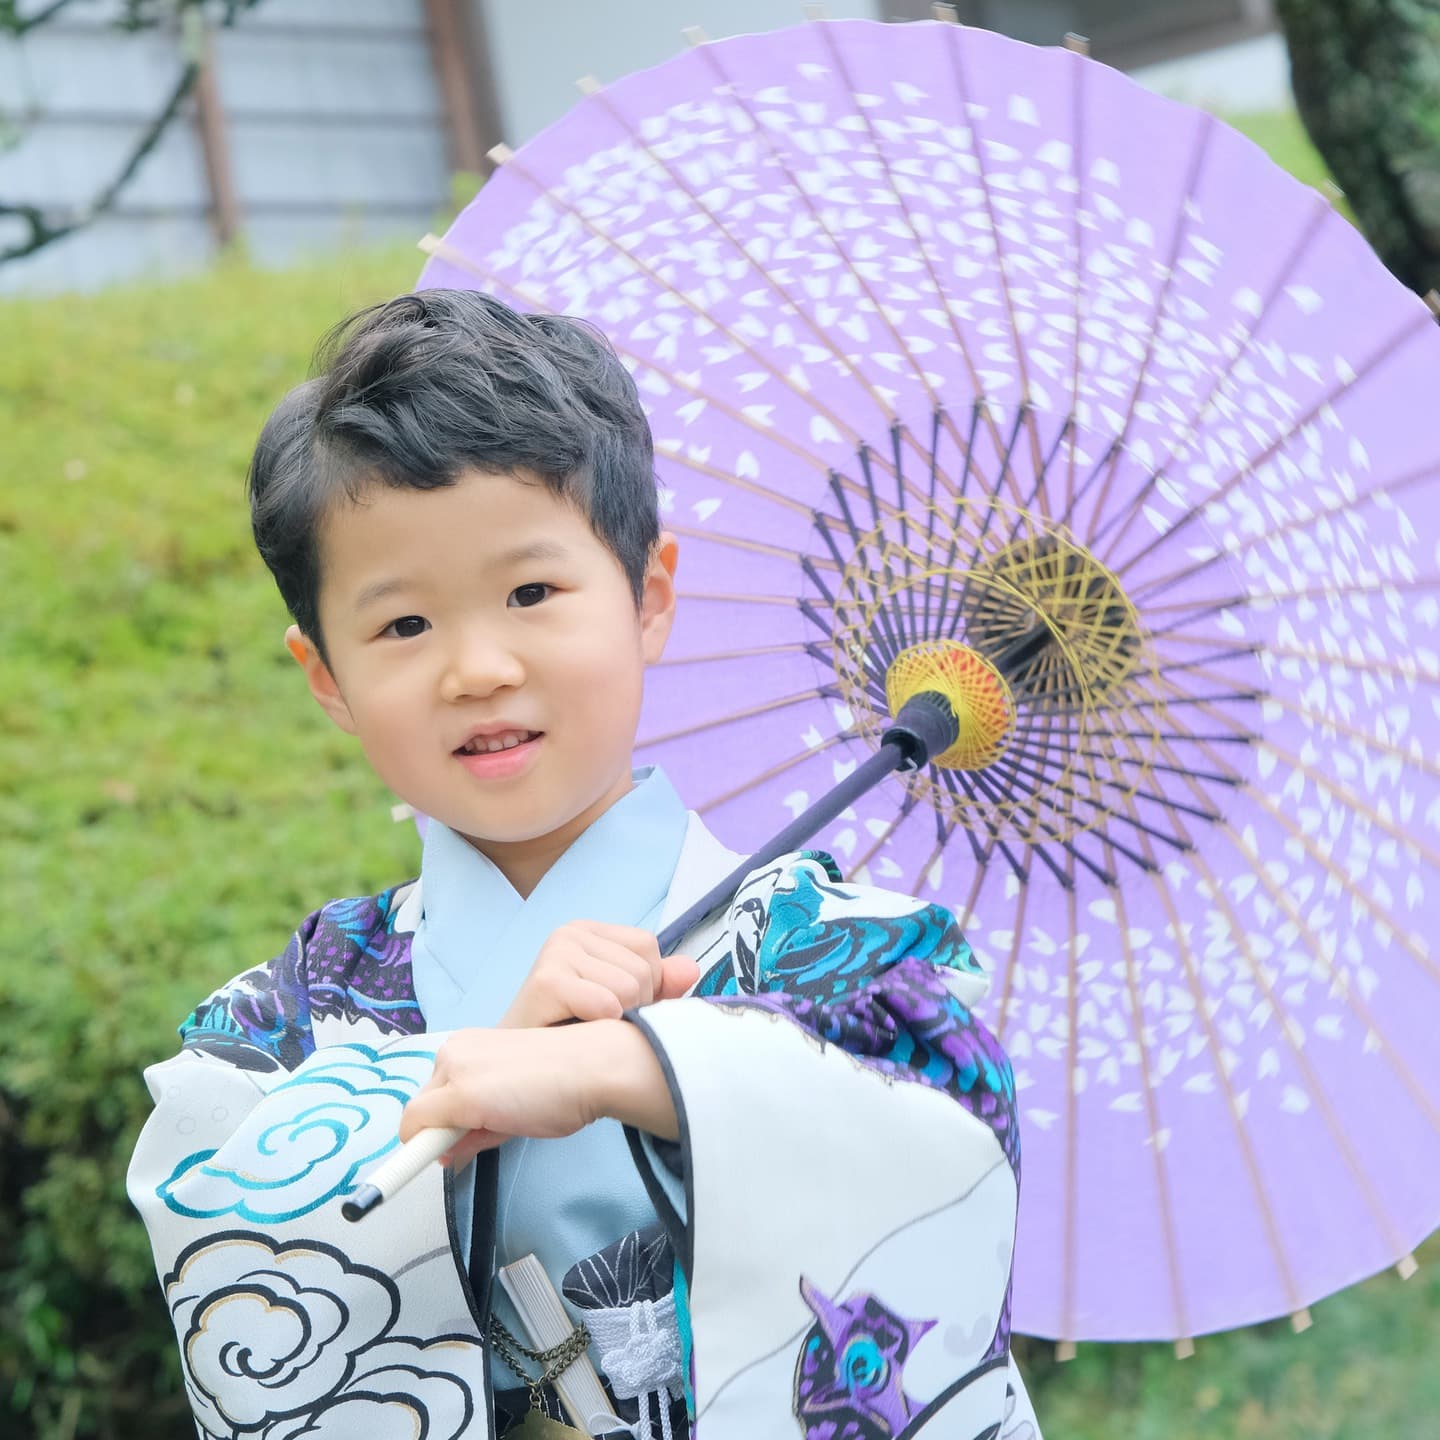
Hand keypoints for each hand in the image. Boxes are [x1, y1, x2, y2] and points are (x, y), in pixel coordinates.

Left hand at [400, 1021, 677, 1167]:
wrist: (592, 1067)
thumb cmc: (567, 1081)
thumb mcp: (514, 1100)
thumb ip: (479, 1121)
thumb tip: (446, 1151)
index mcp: (471, 1045)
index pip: (439, 1091)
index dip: (448, 1120)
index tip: (466, 1135)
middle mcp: (455, 1050)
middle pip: (425, 1104)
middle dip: (445, 1128)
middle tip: (490, 1134)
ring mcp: (454, 1071)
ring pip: (420, 1117)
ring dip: (444, 1136)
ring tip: (492, 1135)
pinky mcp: (458, 1095)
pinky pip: (415, 1132)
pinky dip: (421, 1152)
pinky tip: (456, 1153)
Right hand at [499, 920, 699, 1027]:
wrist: (516, 1073)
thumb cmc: (568, 1036)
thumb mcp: (621, 1005)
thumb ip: (658, 985)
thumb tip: (691, 969)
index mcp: (589, 931)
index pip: (649, 948)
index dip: (646, 987)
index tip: (613, 1010)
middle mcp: (570, 932)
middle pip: (643, 968)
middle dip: (633, 1007)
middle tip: (594, 1025)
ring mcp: (556, 952)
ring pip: (630, 988)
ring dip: (616, 1021)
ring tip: (584, 1030)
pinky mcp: (546, 980)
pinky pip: (607, 1005)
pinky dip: (601, 1028)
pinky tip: (576, 1035)